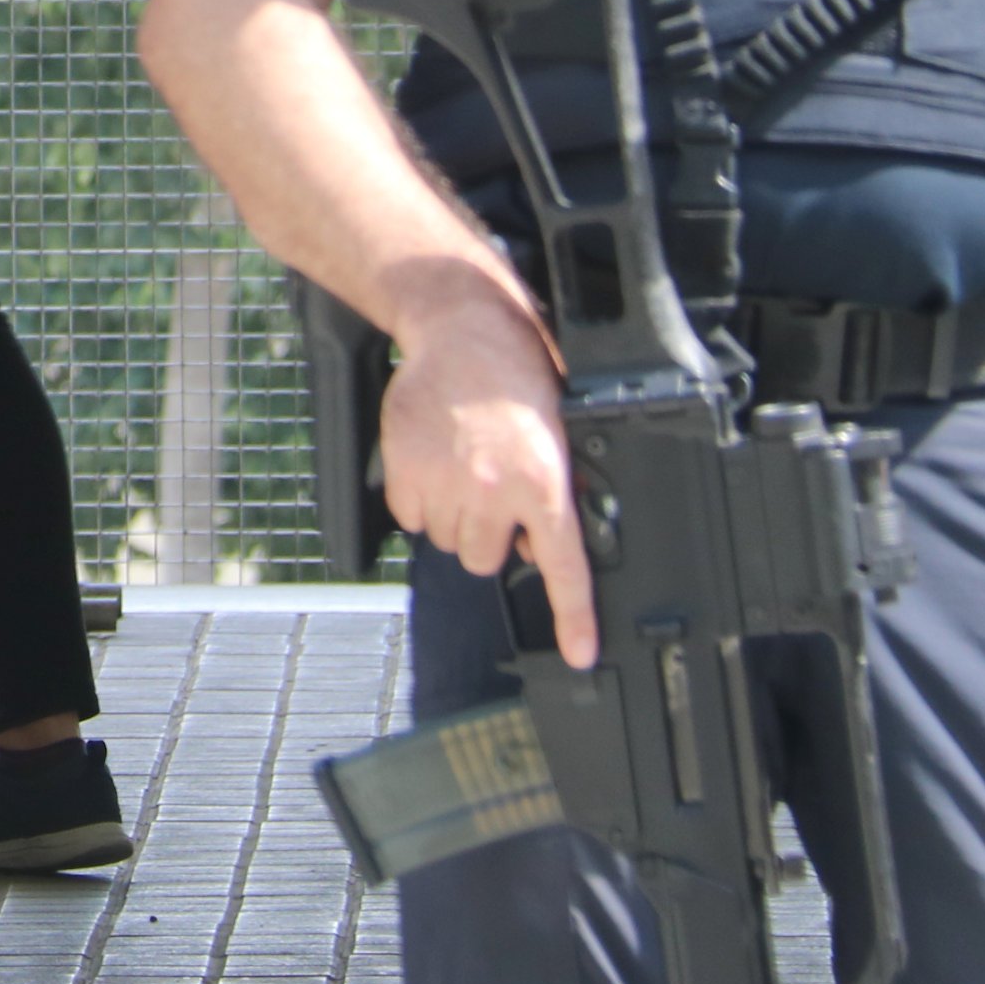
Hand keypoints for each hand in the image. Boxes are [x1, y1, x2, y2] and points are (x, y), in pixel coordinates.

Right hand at [379, 281, 599, 670]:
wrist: (462, 330)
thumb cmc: (516, 374)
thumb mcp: (556, 431)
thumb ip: (552, 489)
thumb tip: (545, 541)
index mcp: (545, 480)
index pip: (563, 564)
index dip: (574, 616)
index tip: (578, 654)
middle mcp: (496, 489)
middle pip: (486, 558)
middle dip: (489, 534)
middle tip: (493, 490)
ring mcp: (447, 483)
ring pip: (447, 541)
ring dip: (454, 516)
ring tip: (464, 465)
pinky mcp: (405, 472)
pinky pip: (412, 518)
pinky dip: (419, 499)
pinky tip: (434, 461)